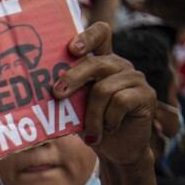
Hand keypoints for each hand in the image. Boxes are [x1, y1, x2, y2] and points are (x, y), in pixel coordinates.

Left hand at [53, 22, 155, 165]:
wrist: (117, 150)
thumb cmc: (91, 125)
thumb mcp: (75, 107)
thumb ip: (66, 92)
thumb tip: (38, 89)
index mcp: (102, 62)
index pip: (100, 34)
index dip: (88, 36)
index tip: (72, 49)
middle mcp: (120, 65)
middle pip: (96, 63)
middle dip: (73, 78)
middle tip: (57, 93)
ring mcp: (135, 78)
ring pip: (104, 89)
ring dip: (91, 115)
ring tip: (89, 133)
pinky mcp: (147, 95)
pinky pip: (120, 102)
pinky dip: (108, 120)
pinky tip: (107, 130)